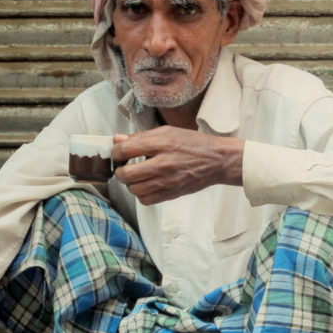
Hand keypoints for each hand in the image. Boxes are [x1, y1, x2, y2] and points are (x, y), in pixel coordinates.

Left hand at [112, 126, 243, 204]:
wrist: (217, 160)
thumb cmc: (193, 144)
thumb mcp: (167, 132)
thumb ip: (141, 136)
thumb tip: (118, 139)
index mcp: (160, 144)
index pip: (124, 150)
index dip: (116, 152)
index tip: (119, 153)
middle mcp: (162, 164)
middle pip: (126, 174)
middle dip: (120, 171)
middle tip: (125, 167)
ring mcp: (167, 181)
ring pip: (134, 190)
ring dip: (131, 184)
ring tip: (137, 177)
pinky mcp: (172, 194)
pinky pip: (146, 200)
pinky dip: (142, 195)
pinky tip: (147, 186)